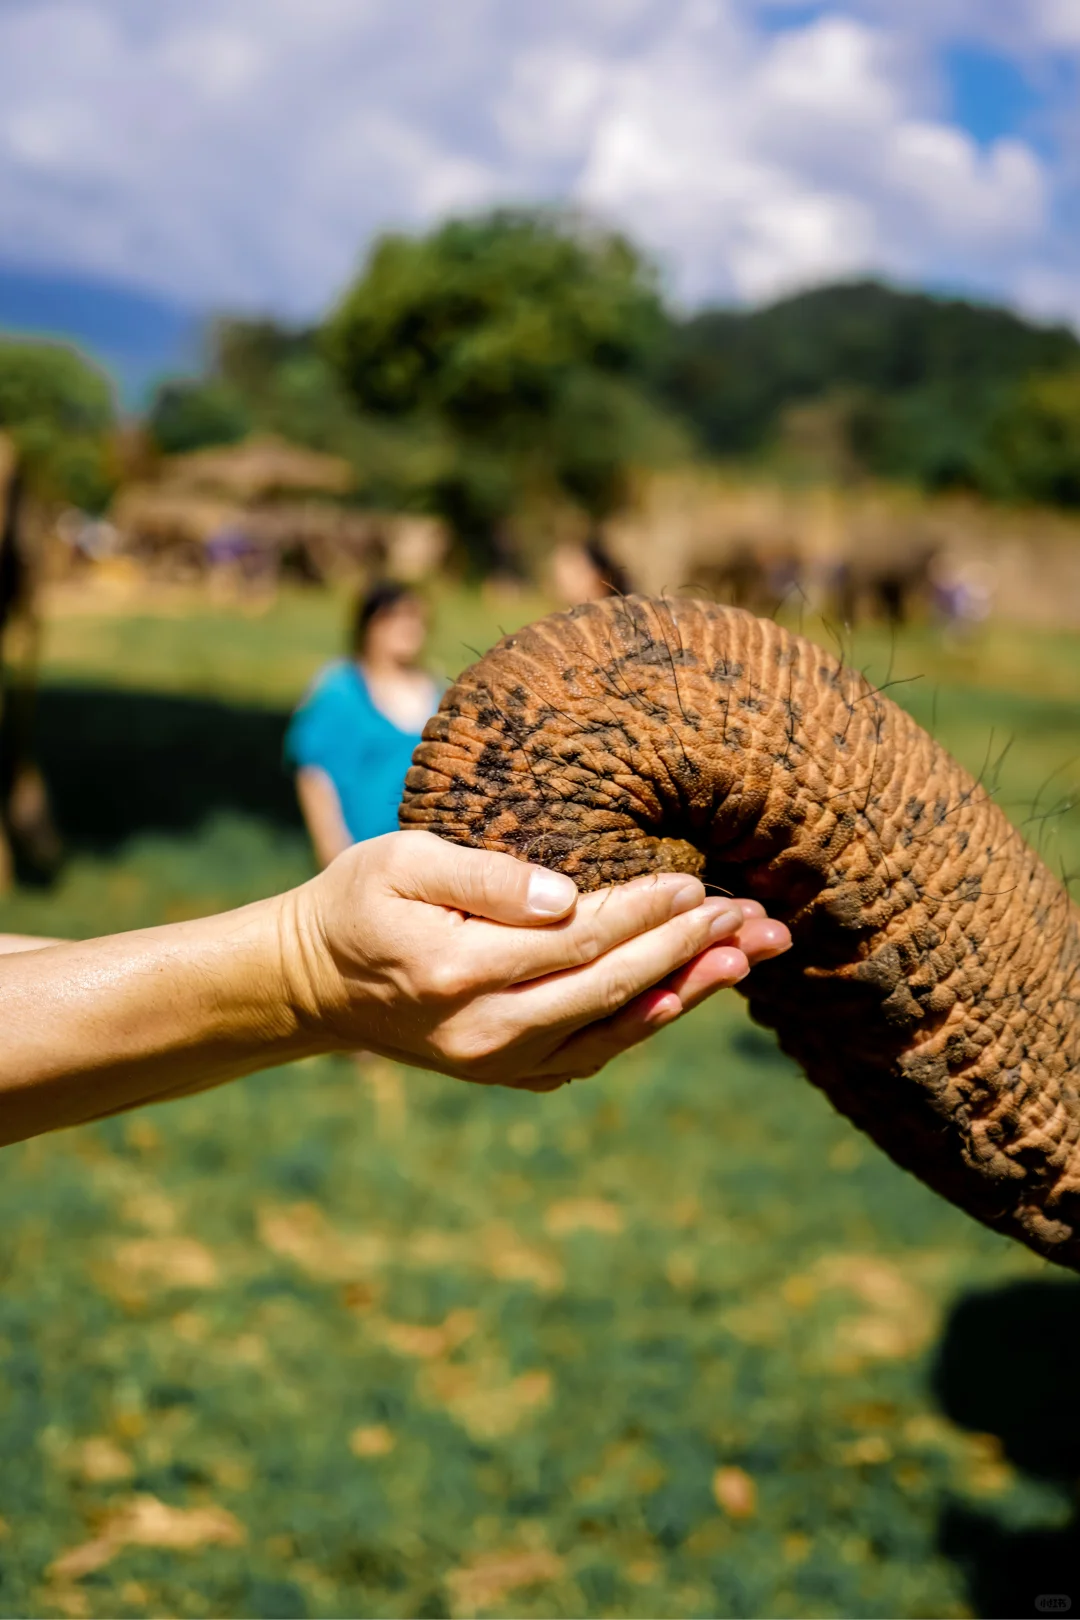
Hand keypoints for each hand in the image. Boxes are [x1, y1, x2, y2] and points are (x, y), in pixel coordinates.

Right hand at [283, 831, 790, 1090]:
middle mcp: (484, 1031)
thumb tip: (569, 897)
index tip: (702, 885)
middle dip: (691, 949)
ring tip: (749, 956)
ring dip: (689, 991)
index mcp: (456, 969)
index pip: (579, 938)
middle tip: (757, 919)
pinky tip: (689, 994)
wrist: (315, 986)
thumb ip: (484, 876)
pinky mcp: (509, 1075)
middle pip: (612, 985)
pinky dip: (646, 1024)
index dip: (646, 911)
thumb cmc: (359, 903)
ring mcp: (498, 1063)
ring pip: (615, 1027)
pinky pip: (594, 1052)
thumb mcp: (398, 861)